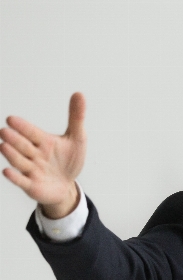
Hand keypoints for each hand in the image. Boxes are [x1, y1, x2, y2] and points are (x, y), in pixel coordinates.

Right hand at [1, 92, 86, 218]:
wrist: (66, 186)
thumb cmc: (69, 160)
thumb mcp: (77, 139)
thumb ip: (76, 118)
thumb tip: (79, 93)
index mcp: (43, 141)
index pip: (31, 132)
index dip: (22, 127)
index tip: (11, 119)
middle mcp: (34, 154)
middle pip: (22, 146)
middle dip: (14, 139)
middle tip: (5, 131)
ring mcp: (30, 170)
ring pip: (19, 161)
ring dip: (12, 154)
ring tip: (3, 145)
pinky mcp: (31, 185)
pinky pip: (21, 181)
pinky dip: (15, 177)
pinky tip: (7, 171)